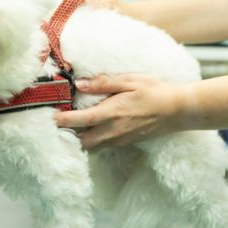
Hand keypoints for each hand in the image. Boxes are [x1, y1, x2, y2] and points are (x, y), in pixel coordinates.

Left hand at [53, 73, 190, 151]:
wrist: (177, 111)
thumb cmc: (155, 92)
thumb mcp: (130, 81)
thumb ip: (104, 83)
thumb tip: (80, 83)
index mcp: (112, 113)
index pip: (80, 120)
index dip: (62, 120)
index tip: (49, 116)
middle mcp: (113, 131)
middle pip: (81, 141)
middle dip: (66, 135)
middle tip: (56, 124)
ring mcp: (119, 139)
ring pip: (90, 146)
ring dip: (78, 139)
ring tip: (69, 128)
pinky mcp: (125, 142)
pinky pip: (102, 146)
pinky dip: (91, 141)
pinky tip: (89, 130)